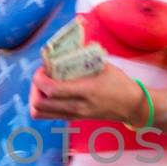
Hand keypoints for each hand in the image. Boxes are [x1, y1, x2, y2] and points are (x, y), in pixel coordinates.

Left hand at [29, 64, 146, 125]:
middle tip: (42, 77)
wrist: (131, 106)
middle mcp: (76, 107)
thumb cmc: (119, 83)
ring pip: (40, 113)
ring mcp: (74, 115)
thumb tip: (65, 46)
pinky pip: (49, 115)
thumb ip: (82, 58)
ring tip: (45, 86)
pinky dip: (45, 104)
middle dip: (34, 88)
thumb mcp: (103, 66)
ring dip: (37, 98)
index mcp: (85, 91)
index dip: (39, 79)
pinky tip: (53, 93)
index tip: (43, 69)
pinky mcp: (73, 119)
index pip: (51, 90)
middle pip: (39, 105)